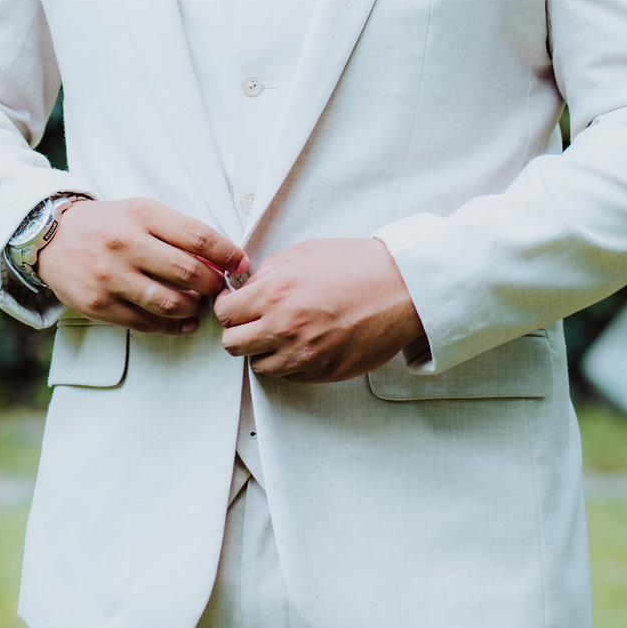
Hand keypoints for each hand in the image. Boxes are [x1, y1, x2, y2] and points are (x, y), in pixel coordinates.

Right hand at [36, 197, 247, 333]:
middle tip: (220, 287)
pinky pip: (146, 323)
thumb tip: (222, 258)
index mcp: (141, 215)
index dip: (227, 253)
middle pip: (187, 271)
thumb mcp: (142, 212)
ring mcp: (111, 277)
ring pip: (169, 302)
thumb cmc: (110, 224)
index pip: (197, 237)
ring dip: (194, 308)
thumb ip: (178, 232)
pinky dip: (172, 326)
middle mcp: (125, 244)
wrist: (53, 238)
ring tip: (200, 304)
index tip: (241, 263)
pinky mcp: (99, 305)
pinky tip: (183, 322)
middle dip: (213, 284)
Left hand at [213, 237, 423, 381]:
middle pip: (233, 346)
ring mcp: (303, 355)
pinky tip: (305, 342)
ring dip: (264, 351)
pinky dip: (289, 363)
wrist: (400, 289)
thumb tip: (250, 285)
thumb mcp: (306, 251)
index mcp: (276, 293)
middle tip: (253, 322)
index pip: (225, 314)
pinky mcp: (322, 372)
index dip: (226, 308)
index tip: (234, 306)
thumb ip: (271, 269)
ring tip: (282, 333)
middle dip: (238, 332)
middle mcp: (284, 327)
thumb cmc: (357, 265)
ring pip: (259, 366)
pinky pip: (289, 376)